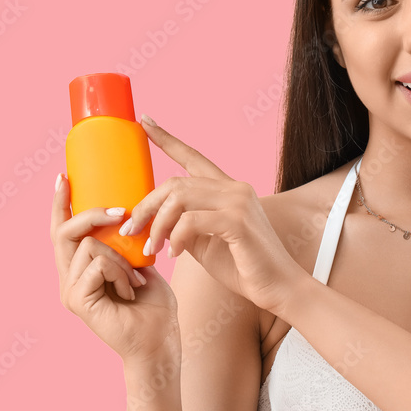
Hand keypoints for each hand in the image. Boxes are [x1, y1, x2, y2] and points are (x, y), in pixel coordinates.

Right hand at [51, 173, 179, 364]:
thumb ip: (126, 243)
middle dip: (92, 214)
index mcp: (80, 269)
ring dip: (120, 257)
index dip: (60, 203)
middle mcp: (69, 278)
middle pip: (64, 231)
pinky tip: (130, 290)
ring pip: (88, 245)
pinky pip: (96, 264)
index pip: (63, 230)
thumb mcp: (140, 264)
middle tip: (122, 212)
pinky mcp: (77, 300)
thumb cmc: (154, 307)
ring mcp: (70, 290)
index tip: (64, 176)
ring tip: (135, 280)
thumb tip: (125, 212)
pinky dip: (119, 271)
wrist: (159, 343)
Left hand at [120, 115, 301, 315]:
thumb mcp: (206, 243)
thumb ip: (185, 226)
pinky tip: (174, 253)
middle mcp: (235, 188)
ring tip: (152, 247)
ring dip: (158, 224)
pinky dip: (176, 238)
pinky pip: (191, 221)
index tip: (145, 122)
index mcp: (228, 189)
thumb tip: (155, 221)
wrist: (279, 288)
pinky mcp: (238, 221)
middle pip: (176, 182)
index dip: (167, 139)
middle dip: (147, 206)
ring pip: (180, 198)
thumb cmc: (244, 268)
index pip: (193, 157)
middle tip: (131, 229)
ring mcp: (238, 201)